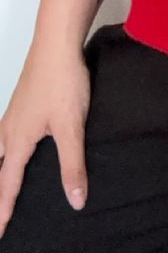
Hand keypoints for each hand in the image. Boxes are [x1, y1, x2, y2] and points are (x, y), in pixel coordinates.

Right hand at [0, 37, 90, 236]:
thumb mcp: (71, 126)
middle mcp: (9, 129)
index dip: (3, 210)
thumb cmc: (63, 82)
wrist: (57, 42)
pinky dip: (6, 152)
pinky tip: (18, 149)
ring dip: (0, 171)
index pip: (6, 184)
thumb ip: (73, 164)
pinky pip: (7, 136)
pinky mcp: (23, 102)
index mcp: (17, 140)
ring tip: (2, 186)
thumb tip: (75, 201)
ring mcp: (13, 114)